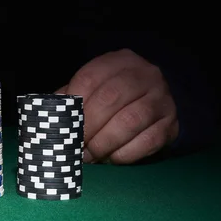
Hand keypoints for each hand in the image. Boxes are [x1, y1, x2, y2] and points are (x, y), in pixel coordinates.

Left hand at [56, 48, 178, 163]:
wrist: (156, 101)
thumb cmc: (114, 96)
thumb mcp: (94, 87)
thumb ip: (72, 97)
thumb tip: (50, 116)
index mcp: (119, 61)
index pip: (90, 78)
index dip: (74, 103)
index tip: (63, 124)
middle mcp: (144, 75)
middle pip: (110, 98)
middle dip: (88, 126)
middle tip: (75, 146)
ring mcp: (161, 98)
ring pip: (130, 121)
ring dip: (104, 143)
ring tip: (89, 155)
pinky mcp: (170, 123)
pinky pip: (146, 141)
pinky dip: (124, 154)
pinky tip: (111, 158)